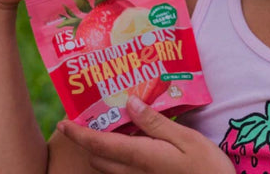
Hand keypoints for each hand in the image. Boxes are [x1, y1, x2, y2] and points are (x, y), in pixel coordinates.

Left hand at [57, 96, 235, 173]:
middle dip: (87, 138)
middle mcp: (135, 171)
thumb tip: (129, 102)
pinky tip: (134, 133)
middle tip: (89, 114)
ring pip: (109, 164)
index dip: (79, 135)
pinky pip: (124, 168)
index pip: (100, 145)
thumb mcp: (186, 138)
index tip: (62, 123)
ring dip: (102, 145)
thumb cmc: (206, 167)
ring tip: (110, 119)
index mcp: (141, 156)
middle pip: (99, 156)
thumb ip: (155, 122)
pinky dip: (118, 152)